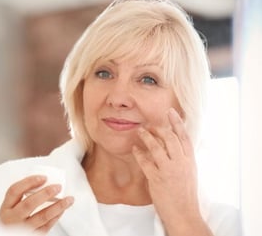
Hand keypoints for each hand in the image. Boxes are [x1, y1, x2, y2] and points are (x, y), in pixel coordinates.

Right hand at [0, 175, 73, 233]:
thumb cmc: (11, 222)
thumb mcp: (10, 209)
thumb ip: (22, 198)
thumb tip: (44, 183)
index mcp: (5, 208)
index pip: (15, 190)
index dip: (29, 182)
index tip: (43, 177)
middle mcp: (11, 219)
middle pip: (29, 203)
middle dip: (45, 193)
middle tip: (58, 187)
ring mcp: (21, 229)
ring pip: (42, 216)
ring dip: (58, 206)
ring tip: (69, 199)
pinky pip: (46, 227)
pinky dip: (56, 217)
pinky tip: (61, 211)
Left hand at [132, 108, 211, 235]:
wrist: (184, 213)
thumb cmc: (185, 193)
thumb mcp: (190, 172)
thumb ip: (183, 158)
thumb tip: (175, 144)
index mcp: (190, 161)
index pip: (184, 137)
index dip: (177, 123)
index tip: (170, 112)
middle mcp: (180, 163)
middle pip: (170, 138)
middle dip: (158, 128)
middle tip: (149, 125)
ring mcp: (169, 171)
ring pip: (156, 147)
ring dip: (146, 137)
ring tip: (139, 131)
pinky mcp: (157, 179)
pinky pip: (145, 162)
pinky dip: (139, 153)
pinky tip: (135, 149)